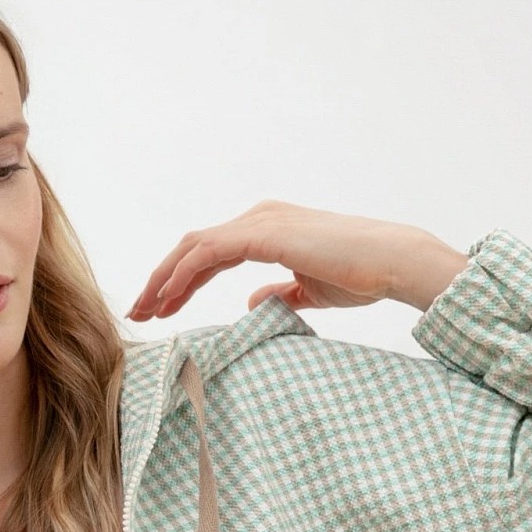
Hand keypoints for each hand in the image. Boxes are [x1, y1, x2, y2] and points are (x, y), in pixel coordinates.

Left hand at [127, 201, 468, 320]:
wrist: (392, 262)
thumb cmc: (361, 275)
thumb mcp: (308, 290)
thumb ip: (278, 293)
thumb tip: (254, 302)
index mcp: (267, 228)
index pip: (209, 253)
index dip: (180, 282)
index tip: (160, 311)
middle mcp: (259, 218)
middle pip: (193, 247)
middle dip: (162, 280)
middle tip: (139, 313)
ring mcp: (260, 222)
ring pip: (194, 248)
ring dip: (164, 280)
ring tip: (145, 311)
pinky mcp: (264, 234)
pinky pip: (209, 253)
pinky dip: (184, 275)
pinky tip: (169, 299)